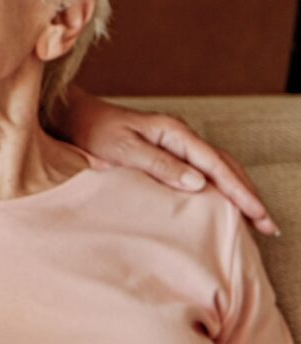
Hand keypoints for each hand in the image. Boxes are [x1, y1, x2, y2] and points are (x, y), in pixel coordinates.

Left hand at [57, 88, 277, 235]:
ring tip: (255, 219)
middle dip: (248, 195)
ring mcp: (175, 142)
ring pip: (217, 168)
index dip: (240, 192)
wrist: (74, 117)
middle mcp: (180, 135)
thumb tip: (199, 183)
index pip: (217, 165)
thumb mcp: (124, 150)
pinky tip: (223, 204)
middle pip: (226, 166)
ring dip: (237, 192)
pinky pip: (202, 170)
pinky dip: (218, 187)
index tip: (259, 215)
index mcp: (174, 133)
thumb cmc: (94, 133)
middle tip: (268, 226)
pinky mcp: (167, 151)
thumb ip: (159, 165)